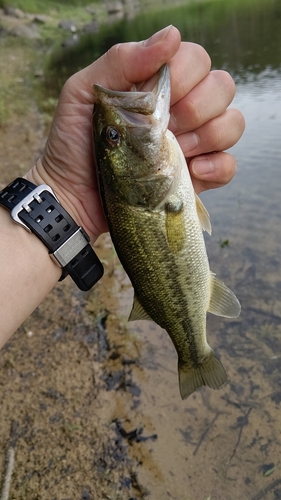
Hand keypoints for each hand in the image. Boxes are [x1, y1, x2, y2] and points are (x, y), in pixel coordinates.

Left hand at [26, 26, 244, 240]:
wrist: (72, 196)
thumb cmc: (73, 143)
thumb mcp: (84, 93)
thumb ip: (122, 60)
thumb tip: (171, 35)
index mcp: (157, 86)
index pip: (196, 60)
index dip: (185, 74)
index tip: (156, 97)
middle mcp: (181, 110)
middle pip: (222, 87)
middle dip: (196, 106)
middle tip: (166, 127)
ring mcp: (192, 144)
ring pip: (232, 123)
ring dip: (208, 135)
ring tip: (175, 151)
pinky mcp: (196, 177)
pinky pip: (229, 165)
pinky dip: (217, 167)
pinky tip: (192, 171)